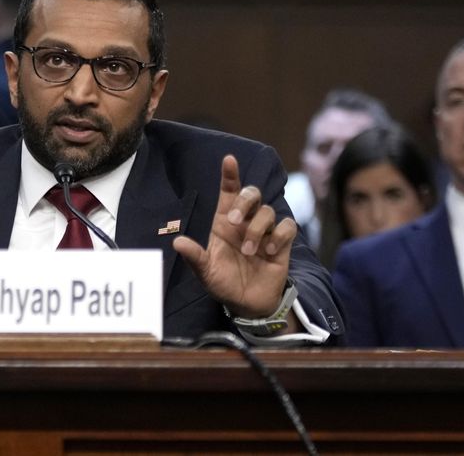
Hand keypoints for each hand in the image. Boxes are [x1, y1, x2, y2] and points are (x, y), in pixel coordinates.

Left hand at [173, 155, 296, 317]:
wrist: (246, 303)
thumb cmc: (223, 283)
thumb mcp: (205, 272)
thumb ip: (194, 257)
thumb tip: (177, 242)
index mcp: (224, 223)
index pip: (229, 192)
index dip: (230, 175)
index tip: (228, 160)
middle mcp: (245, 222)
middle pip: (251, 193)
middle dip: (244, 202)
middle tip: (234, 221)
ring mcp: (264, 231)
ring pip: (268, 211)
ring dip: (257, 229)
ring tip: (249, 252)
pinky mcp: (281, 242)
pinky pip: (286, 226)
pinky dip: (279, 235)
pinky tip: (270, 251)